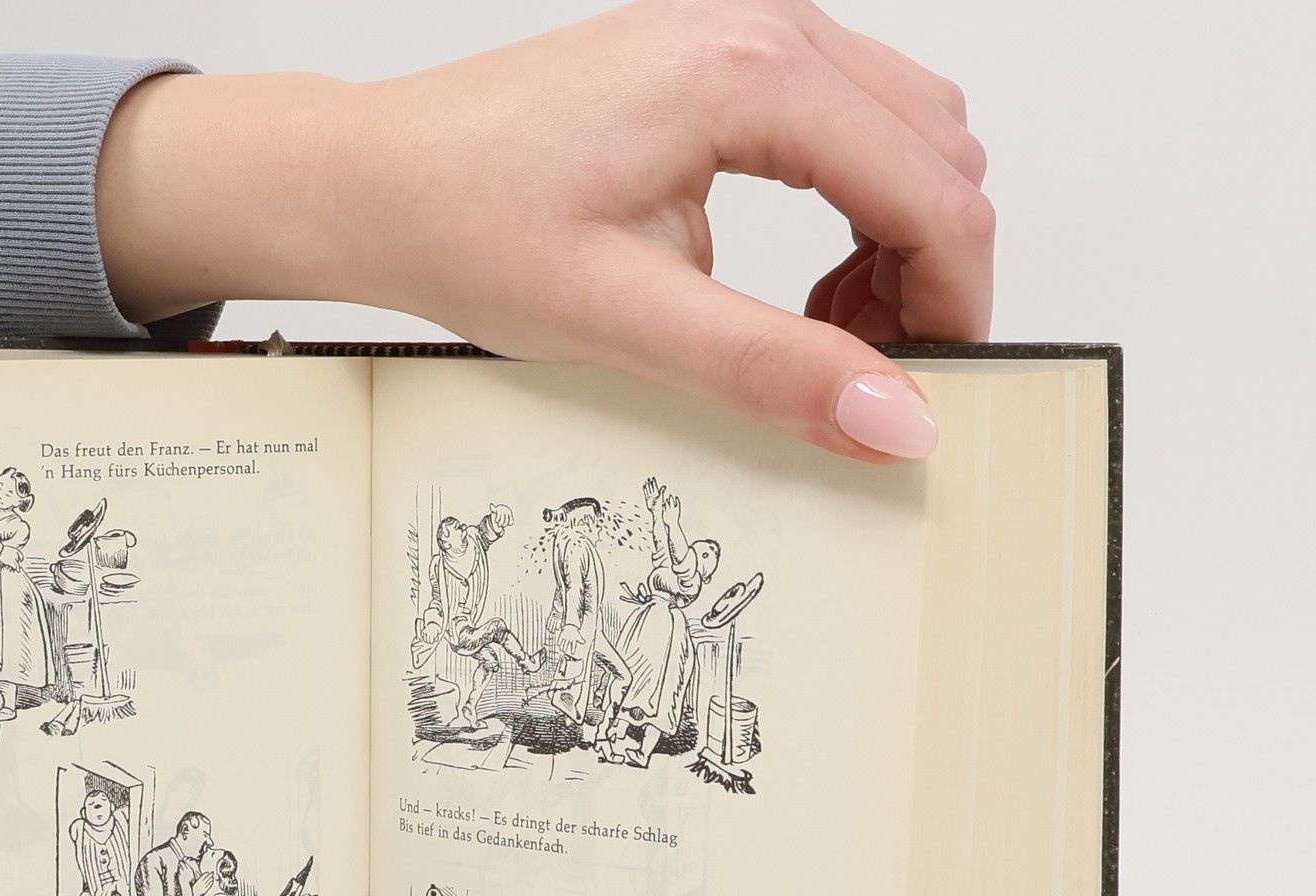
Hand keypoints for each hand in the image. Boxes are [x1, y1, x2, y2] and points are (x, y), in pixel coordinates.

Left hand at [99, 1, 985, 459]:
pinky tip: (786, 283)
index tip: (932, 387)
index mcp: (752, 74)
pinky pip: (841, 123)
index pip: (934, 189)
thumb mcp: (626, 321)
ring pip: (901, 132)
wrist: (378, 183)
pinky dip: (847, 208)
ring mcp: (743, 34)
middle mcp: (763, 28)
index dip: (953, 302)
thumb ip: (772, 370)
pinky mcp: (718, 59)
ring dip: (891, 238)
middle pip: (937, 150)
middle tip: (857, 370)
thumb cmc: (468, 226)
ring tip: (814, 332)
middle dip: (926, 270)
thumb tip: (893, 420)